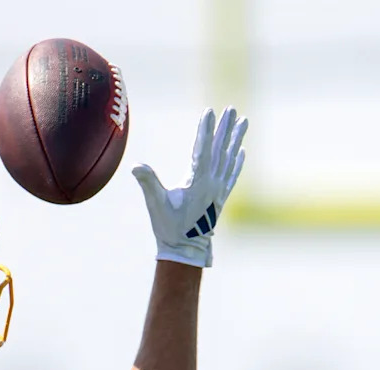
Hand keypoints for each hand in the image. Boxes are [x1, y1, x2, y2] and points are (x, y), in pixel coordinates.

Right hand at [133, 107, 247, 267]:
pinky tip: (242, 152)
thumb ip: (148, 183)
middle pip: (221, 149)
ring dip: (236, 139)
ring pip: (230, 158)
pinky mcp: (221, 198)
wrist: (186, 250)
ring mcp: (220, 190)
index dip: (206, 129)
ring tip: (243, 121)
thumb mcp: (155, 204)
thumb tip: (136, 166)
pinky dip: (237, 162)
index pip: (204, 149)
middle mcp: (213, 183)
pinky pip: (232, 175)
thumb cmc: (169, 227)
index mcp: (198, 182)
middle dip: (225, 128)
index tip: (210, 111)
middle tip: (232, 109)